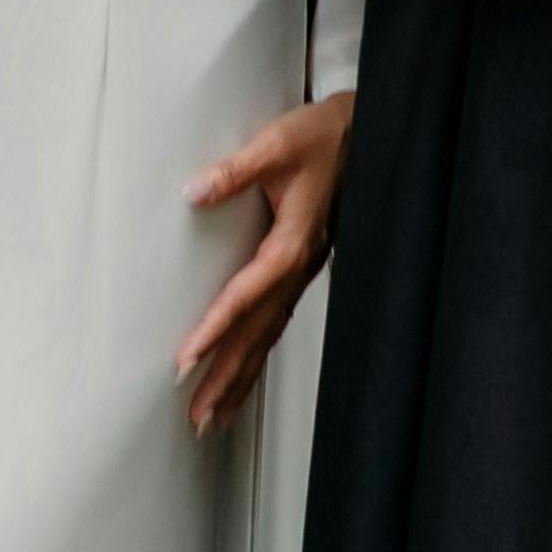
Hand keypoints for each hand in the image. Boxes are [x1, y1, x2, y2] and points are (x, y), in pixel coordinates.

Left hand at [175, 94, 352, 430]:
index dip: (215, 329)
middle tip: (198, 416)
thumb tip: (196, 190)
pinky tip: (244, 374)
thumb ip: (234, 170)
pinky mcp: (301, 270)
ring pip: (268, 336)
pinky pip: (276, 322)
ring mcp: (302, 274)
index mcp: (291, 243)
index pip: (245, 296)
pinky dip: (257, 354)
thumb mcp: (277, 144)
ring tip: (215, 416)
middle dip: (227, 377)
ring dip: (242, 377)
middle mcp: (298, 267)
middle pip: (257, 334)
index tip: (186, 360)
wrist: (364, 135)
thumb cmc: (325, 139)